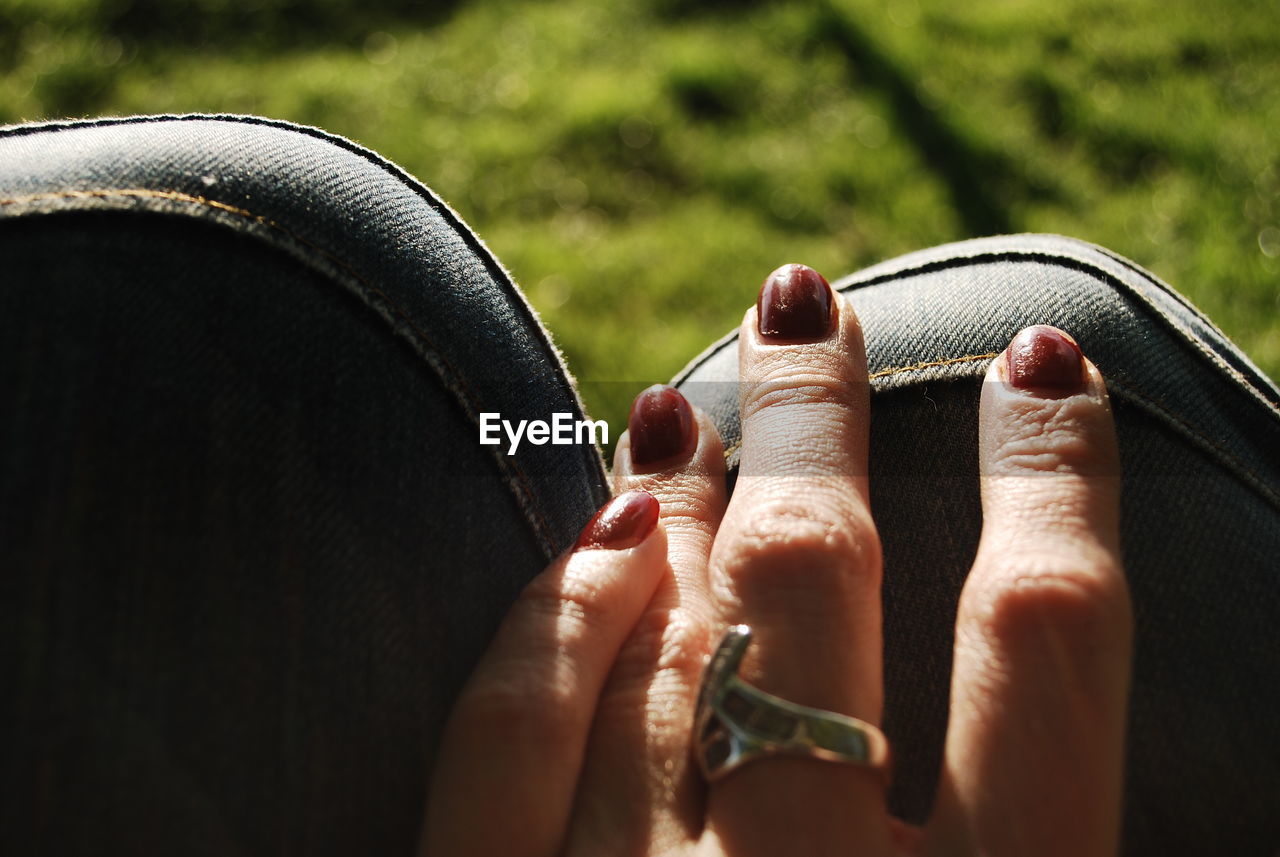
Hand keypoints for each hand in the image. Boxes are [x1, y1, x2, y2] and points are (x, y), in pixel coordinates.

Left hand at [422, 265, 1131, 856]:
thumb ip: (1022, 837)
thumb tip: (1018, 664)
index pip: (1046, 646)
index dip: (1053, 482)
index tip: (1037, 372)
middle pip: (813, 580)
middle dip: (813, 419)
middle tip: (800, 307)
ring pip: (662, 634)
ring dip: (683, 496)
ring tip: (695, 400)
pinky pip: (511, 729)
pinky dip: (555, 613)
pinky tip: (602, 535)